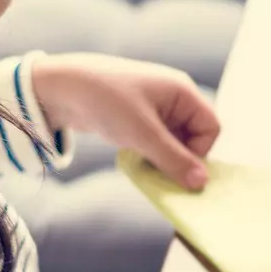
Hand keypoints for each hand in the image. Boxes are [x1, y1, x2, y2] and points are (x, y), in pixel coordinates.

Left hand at [31, 54, 218, 187]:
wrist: (59, 87)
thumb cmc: (106, 102)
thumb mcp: (143, 134)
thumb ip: (174, 160)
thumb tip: (201, 183)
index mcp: (182, 91)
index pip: (211, 127)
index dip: (200, 151)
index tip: (177, 166)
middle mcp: (173, 96)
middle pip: (194, 136)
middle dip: (180, 156)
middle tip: (159, 170)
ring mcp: (155, 106)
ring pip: (174, 141)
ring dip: (163, 157)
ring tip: (143, 162)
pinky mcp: (138, 116)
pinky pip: (156, 140)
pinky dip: (149, 152)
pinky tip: (132, 156)